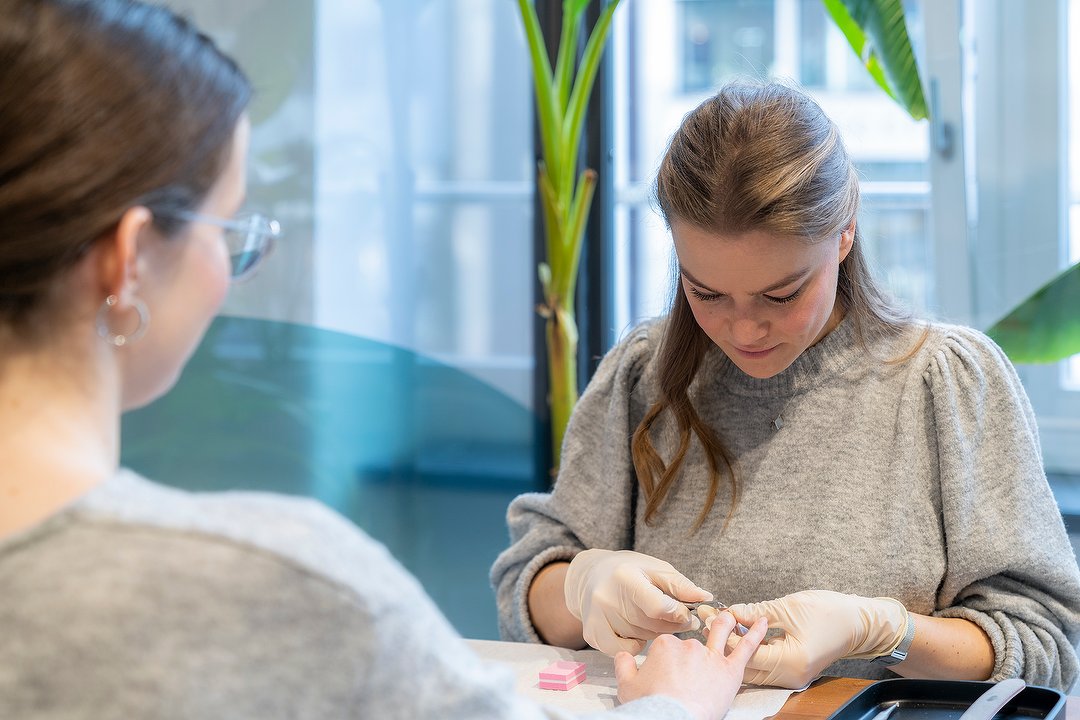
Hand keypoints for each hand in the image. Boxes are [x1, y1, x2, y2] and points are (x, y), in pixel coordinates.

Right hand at [563, 549, 711, 654]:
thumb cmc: (630, 570)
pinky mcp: (592, 634)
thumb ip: (681, 585)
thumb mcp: (656, 568)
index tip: (688, 615)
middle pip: (652, 625)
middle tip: (681, 619)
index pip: (658, 607)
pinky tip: (637, 630)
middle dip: (673, 625)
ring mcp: (598, 618)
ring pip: (643, 638)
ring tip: (654, 618)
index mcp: (625, 577)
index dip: (679, 615)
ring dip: (656, 632)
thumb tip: (706, 598)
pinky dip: (637, 644)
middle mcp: (607, 599)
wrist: (591, 575)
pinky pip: (626, 650)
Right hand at [615, 612, 767, 719]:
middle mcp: (689, 645)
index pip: (668, 642)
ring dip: (725, 623)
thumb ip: (624, 665)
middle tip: (692, 661)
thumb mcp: (627, 685)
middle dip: (693, 647)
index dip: (668, 655)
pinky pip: (746, 648)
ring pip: (720, 633)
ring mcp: (711, 656)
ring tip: (729, 618)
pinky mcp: (729, 670)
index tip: (667, 668)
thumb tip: (623, 654)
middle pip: (692, 641)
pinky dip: (756, 634)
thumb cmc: (650, 706)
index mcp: (664, 646)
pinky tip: (764, 623)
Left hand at [726, 590, 908, 688]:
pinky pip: (766, 665)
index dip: (727, 636)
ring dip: (739, 648)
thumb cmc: (831, 613)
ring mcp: (793, 676)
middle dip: (728, 643)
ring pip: (755, 668)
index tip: (711, 618)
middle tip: (710, 621)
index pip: (747, 654)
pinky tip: (742, 633)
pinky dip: (753, 650)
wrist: (860, 623)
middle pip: (748, 666)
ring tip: (722, 625)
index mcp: (791, 662)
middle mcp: (791, 676)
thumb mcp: (788, 608)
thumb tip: (731, 612)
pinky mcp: (793, 670)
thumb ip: (757, 613)